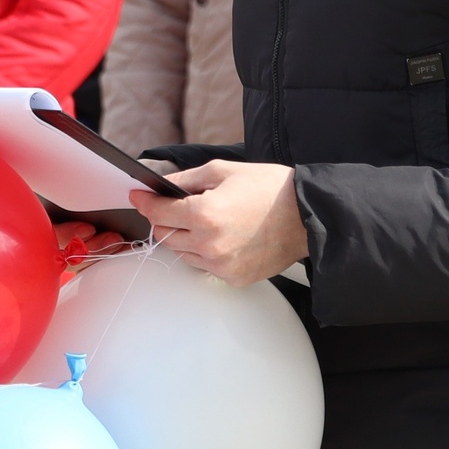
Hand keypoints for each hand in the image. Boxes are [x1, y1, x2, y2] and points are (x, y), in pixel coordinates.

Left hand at [132, 160, 307, 285]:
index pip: (158, 213)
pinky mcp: (234, 277)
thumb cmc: (271, 189)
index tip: (139, 197)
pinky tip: (221, 236)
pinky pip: (204, 265)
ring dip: (183, 237)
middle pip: (165, 235)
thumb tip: (160, 186)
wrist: (309, 217)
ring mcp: (221, 265)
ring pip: (182, 253)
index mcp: (203, 215)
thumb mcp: (222, 171)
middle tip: (177, 206)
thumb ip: (185, 180)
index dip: (145, 203)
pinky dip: (203, 251)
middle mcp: (209, 244)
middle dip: (165, 219)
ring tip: (206, 220)